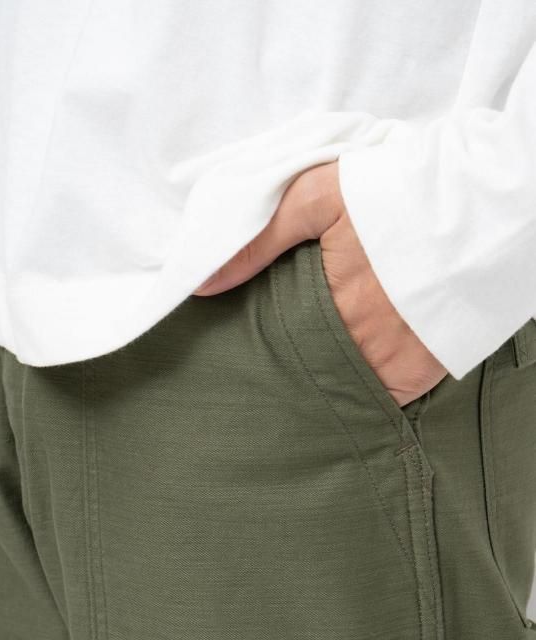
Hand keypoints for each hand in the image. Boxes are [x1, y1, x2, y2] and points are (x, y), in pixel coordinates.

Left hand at [194, 162, 446, 405]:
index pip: (273, 346)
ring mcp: (389, 364)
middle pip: (303, 375)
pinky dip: (365, 397)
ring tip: (306, 387)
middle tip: (270, 380)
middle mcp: (353, 343)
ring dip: (323, 389)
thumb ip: (258, 239)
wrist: (479, 207)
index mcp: (322, 302)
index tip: (244, 359)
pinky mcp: (419, 376)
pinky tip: (347, 392)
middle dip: (287, 375)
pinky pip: (381, 403)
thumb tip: (202, 285)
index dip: (258, 353)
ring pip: (338, 393)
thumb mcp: (317, 196)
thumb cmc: (393, 194)